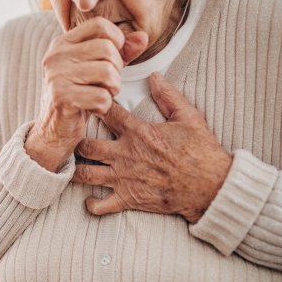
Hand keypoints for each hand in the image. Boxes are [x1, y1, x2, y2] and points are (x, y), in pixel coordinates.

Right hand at [25, 17, 147, 171]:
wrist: (53, 131)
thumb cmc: (79, 97)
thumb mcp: (98, 70)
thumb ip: (121, 52)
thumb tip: (143, 37)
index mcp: (62, 43)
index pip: (100, 25)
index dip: (117, 41)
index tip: (113, 60)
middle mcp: (56, 55)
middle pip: (107, 49)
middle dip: (117, 70)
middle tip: (107, 84)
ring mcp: (56, 76)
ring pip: (107, 73)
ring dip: (113, 89)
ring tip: (102, 95)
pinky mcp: (61, 97)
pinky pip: (101, 97)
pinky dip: (104, 106)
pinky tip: (93, 109)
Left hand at [71, 73, 232, 222]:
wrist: (210, 186)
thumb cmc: (201, 152)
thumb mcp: (188, 117)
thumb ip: (168, 96)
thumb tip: (154, 76)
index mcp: (138, 133)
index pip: (107, 113)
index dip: (94, 106)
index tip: (87, 104)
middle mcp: (125, 155)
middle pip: (86, 146)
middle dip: (75, 142)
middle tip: (72, 140)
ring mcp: (124, 179)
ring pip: (85, 175)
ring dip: (75, 171)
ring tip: (71, 167)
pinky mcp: (128, 199)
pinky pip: (101, 205)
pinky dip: (91, 204)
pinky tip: (89, 200)